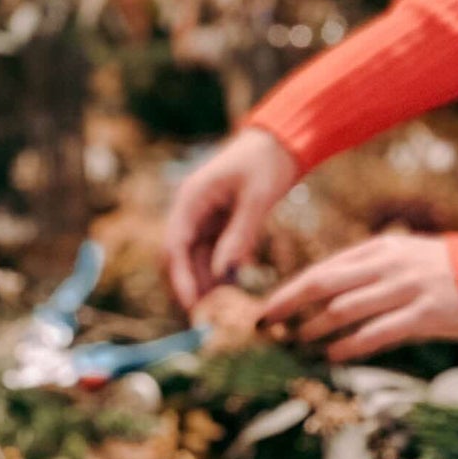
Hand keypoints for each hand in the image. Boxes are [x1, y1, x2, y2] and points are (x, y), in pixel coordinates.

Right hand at [165, 127, 298, 309]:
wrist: (283, 140)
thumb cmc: (268, 162)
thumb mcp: (257, 199)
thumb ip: (239, 236)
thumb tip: (222, 275)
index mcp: (191, 199)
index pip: (174, 246)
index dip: (179, 278)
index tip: (190, 305)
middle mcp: (191, 210)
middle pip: (179, 257)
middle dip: (188, 286)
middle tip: (202, 317)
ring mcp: (204, 217)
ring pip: (196, 258)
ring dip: (204, 282)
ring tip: (220, 309)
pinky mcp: (219, 222)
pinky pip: (212, 253)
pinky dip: (219, 271)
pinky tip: (230, 288)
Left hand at [259, 232, 457, 360]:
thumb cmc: (455, 272)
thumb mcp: (411, 257)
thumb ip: (374, 269)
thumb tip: (332, 291)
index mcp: (383, 248)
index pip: (324, 268)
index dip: (291, 288)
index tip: (269, 306)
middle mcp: (389, 265)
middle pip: (323, 282)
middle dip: (288, 304)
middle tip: (264, 323)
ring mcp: (406, 289)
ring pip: (343, 308)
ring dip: (314, 327)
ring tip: (296, 342)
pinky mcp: (423, 315)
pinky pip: (375, 333)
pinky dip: (348, 346)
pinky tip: (332, 356)